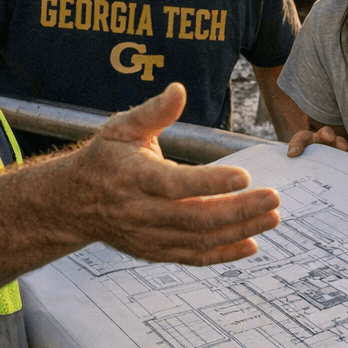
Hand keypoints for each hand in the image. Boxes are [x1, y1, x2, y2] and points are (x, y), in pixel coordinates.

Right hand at [67, 83, 280, 264]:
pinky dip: (223, 254)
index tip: (243, 176)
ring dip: (239, 230)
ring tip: (271, 217)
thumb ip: (153, 112)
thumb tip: (178, 90)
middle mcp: (141, 211)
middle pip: (194, 216)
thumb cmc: (105, 160)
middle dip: (238, 210)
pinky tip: (251, 244)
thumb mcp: (121, 128)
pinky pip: (193, 257)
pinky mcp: (155, 251)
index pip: (174, 183)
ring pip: (199, 239)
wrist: (74, 203)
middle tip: (273, 198)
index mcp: (133, 176)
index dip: (209, 182)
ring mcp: (148, 235)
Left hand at [286, 125, 347, 156]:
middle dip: (341, 144)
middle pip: (339, 141)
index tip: (329, 138)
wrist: (303, 159)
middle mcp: (332, 143)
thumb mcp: (297, 142)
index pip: (326, 131)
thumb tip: (292, 154)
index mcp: (321, 136)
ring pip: (345, 152)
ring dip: (347, 154)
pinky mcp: (340, 163)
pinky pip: (347, 162)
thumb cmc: (301, 147)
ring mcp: (337, 153)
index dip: (328, 134)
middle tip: (343, 148)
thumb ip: (295, 144)